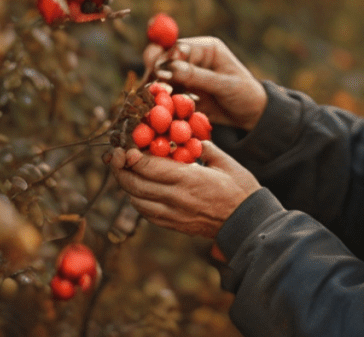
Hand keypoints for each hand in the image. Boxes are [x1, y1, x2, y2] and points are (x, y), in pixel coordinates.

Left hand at [107, 142, 260, 238]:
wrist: (247, 223)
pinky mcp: (174, 225)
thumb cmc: (240, 189)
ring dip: (127, 185)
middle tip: (115, 156)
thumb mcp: (225, 162)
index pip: (148, 167)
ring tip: (125, 171)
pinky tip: (140, 191)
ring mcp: (173, 214)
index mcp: (188, 179)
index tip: (125, 147)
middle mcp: (176, 198)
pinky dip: (138, 200)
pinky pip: (146, 213)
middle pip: (135, 185)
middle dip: (120, 169)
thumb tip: (188, 138)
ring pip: (137, 200)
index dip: (131, 157)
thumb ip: (204, 147)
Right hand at [144, 36, 266, 131]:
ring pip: (162, 79)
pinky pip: (167, 95)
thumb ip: (197, 76)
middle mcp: (193, 59)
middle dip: (156, 73)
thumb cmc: (245, 94)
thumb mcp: (224, 85)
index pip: (178, 47)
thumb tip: (169, 68)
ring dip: (157, 89)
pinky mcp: (183, 93)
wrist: (252, 115)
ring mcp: (186, 76)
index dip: (166, 57)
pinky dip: (163, 102)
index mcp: (206, 48)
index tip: (158, 72)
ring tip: (155, 100)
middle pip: (165, 60)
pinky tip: (161, 109)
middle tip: (151, 88)